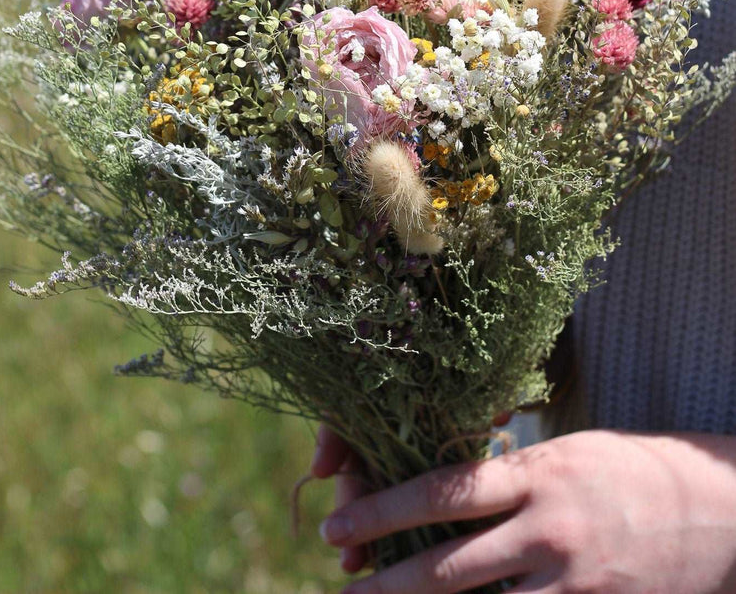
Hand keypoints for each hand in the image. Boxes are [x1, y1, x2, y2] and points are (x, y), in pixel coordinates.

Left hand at [317, 429, 735, 592]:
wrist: (714, 510)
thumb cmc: (624, 472)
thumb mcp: (563, 455)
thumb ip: (508, 478)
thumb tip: (442, 495)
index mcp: (537, 475)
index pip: (444, 491)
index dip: (382, 511)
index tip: (337, 524)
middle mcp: (550, 530)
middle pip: (449, 566)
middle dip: (385, 582)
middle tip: (342, 588)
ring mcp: (574, 583)